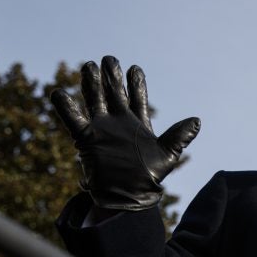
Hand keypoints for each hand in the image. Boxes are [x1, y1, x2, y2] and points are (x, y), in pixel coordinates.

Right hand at [51, 56, 199, 209]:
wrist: (128, 196)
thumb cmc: (149, 178)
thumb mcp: (168, 156)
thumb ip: (179, 137)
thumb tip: (197, 121)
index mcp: (138, 124)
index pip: (137, 99)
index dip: (136, 84)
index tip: (135, 68)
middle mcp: (118, 123)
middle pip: (113, 94)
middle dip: (111, 77)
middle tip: (109, 60)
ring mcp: (102, 129)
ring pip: (94, 101)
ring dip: (91, 85)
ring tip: (89, 67)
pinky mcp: (86, 139)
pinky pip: (74, 120)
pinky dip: (66, 107)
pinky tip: (59, 92)